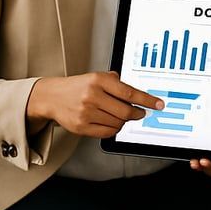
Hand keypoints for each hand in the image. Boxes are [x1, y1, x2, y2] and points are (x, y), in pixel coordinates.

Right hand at [27, 72, 163, 137]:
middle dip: (137, 113)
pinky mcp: (81, 126)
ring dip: (123, 121)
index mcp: (98, 80)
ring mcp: (86, 112)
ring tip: (118, 115)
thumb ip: (115, 82)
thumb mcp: (96, 77)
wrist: (52, 97)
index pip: (129, 92)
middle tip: (140, 113)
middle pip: (125, 111)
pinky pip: (107, 132)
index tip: (158, 104)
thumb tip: (138, 93)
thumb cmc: (77, 87)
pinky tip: (110, 122)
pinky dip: (113, 129)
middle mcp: (92, 95)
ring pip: (117, 123)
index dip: (147, 100)